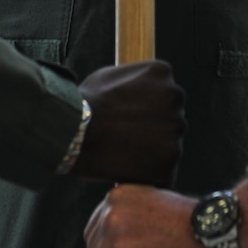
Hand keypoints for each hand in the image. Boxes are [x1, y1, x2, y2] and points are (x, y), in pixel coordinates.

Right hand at [71, 60, 185, 184]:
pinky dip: (150, 176)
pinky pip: (165, 172)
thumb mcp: (111, 76)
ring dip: (153, 152)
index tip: (131, 118)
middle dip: (154, 129)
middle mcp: (174, 96)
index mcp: (161, 72)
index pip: (165, 92)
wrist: (72, 128)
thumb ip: (135, 82)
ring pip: (169, 144)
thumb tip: (139, 91)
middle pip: (171, 117)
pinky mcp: (169, 158)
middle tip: (127, 138)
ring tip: (124, 154)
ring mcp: (174, 128)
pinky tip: (130, 172)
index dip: (147, 109)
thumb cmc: (85, 102)